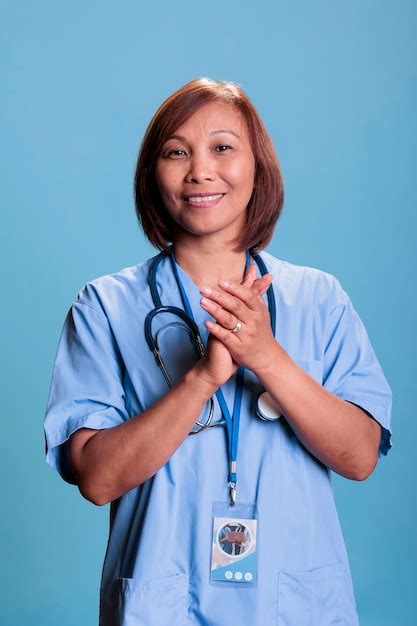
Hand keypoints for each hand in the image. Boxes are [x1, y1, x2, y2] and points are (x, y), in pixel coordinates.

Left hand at [195, 262, 272, 387]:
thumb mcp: (261, 310)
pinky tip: (206, 323)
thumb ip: (255, 290)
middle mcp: (253, 322)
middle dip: (219, 296)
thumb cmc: (261, 330)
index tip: (220, 281)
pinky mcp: (238, 347)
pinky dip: (216, 329)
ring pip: (229, 320)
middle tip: (203, 289)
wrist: (266, 357)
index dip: (234, 288)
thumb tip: (252, 270)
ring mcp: (246, 335)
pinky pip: (226, 337)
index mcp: (259, 311)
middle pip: (235, 306)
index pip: (247, 296)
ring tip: (202, 301)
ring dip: (214, 310)